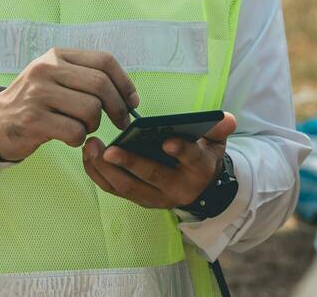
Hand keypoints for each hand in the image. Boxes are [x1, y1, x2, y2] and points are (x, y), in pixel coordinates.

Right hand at [0, 48, 139, 161]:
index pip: (104, 61)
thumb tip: (130, 96)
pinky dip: (79, 139)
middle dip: (117, 108)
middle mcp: (47, 69)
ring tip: (82, 127)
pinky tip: (68, 137)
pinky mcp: (33, 120)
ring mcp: (38, 94)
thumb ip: (86, 77)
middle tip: (120, 122)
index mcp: (57, 55)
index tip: (132, 101)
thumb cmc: (36, 102)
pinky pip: (75, 132)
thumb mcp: (56, 77)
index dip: (124, 83)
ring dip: (94, 125)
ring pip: (91, 109)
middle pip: (101, 85)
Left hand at [82, 112, 237, 208]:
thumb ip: (219, 128)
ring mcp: (155, 197)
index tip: (167, 141)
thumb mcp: (216, 142)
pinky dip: (98, 174)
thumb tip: (227, 118)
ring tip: (92, 147)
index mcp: (198, 169)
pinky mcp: (138, 198)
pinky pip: (114, 189)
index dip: (181, 150)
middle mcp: (176, 188)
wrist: (198, 188)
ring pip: (128, 187)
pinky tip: (88, 156)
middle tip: (109, 149)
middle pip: (151, 177)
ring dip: (106, 169)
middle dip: (129, 164)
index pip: (191, 159)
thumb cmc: (202, 156)